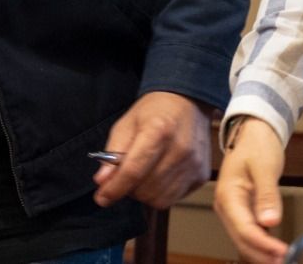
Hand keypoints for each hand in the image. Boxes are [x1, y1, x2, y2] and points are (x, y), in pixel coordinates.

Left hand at [92, 90, 210, 209]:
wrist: (189, 102)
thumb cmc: (154, 112)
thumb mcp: (127, 123)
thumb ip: (113, 153)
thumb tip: (102, 181)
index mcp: (158, 130)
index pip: (133, 171)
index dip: (114, 188)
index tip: (102, 197)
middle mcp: (180, 149)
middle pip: (146, 189)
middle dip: (129, 189)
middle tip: (126, 177)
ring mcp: (193, 164)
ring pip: (159, 200)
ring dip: (145, 194)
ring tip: (143, 176)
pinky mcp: (201, 175)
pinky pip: (174, 198)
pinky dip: (161, 194)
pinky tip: (159, 177)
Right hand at [212, 116, 289, 263]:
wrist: (254, 132)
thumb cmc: (257, 145)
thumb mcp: (264, 167)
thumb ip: (267, 195)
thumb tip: (270, 222)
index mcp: (228, 196)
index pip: (245, 229)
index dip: (264, 244)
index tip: (283, 252)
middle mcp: (226, 207)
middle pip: (242, 240)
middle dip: (262, 254)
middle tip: (285, 261)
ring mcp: (233, 210)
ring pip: (245, 240)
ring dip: (262, 251)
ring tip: (282, 258)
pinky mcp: (242, 211)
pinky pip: (250, 232)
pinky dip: (262, 242)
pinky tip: (276, 247)